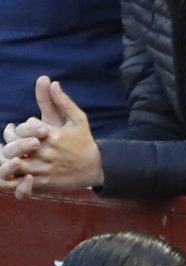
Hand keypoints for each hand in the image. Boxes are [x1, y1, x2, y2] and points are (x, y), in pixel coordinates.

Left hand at [0, 77, 103, 198]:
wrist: (96, 168)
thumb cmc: (85, 141)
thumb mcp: (78, 119)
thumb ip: (62, 101)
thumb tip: (50, 82)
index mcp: (51, 135)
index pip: (23, 128)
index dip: (21, 129)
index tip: (24, 130)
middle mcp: (45, 152)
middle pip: (14, 146)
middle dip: (12, 143)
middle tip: (14, 143)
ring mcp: (43, 169)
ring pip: (13, 164)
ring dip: (9, 159)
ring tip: (13, 156)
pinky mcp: (42, 183)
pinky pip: (18, 181)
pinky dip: (13, 176)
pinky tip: (17, 170)